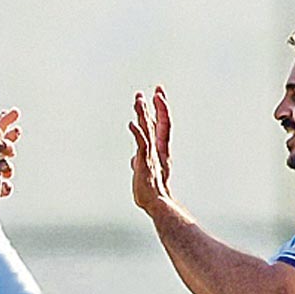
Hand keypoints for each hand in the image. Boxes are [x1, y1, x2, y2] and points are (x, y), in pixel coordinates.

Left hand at [129, 85, 174, 215]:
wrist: (156, 204)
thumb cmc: (150, 191)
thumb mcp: (143, 172)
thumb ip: (140, 161)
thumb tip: (134, 159)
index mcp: (160, 149)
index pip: (162, 125)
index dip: (160, 109)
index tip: (158, 94)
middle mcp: (159, 149)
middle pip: (158, 123)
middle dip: (157, 106)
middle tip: (157, 90)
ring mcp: (152, 155)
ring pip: (149, 130)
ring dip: (144, 115)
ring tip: (139, 100)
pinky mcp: (145, 162)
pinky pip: (142, 145)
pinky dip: (137, 134)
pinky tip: (132, 123)